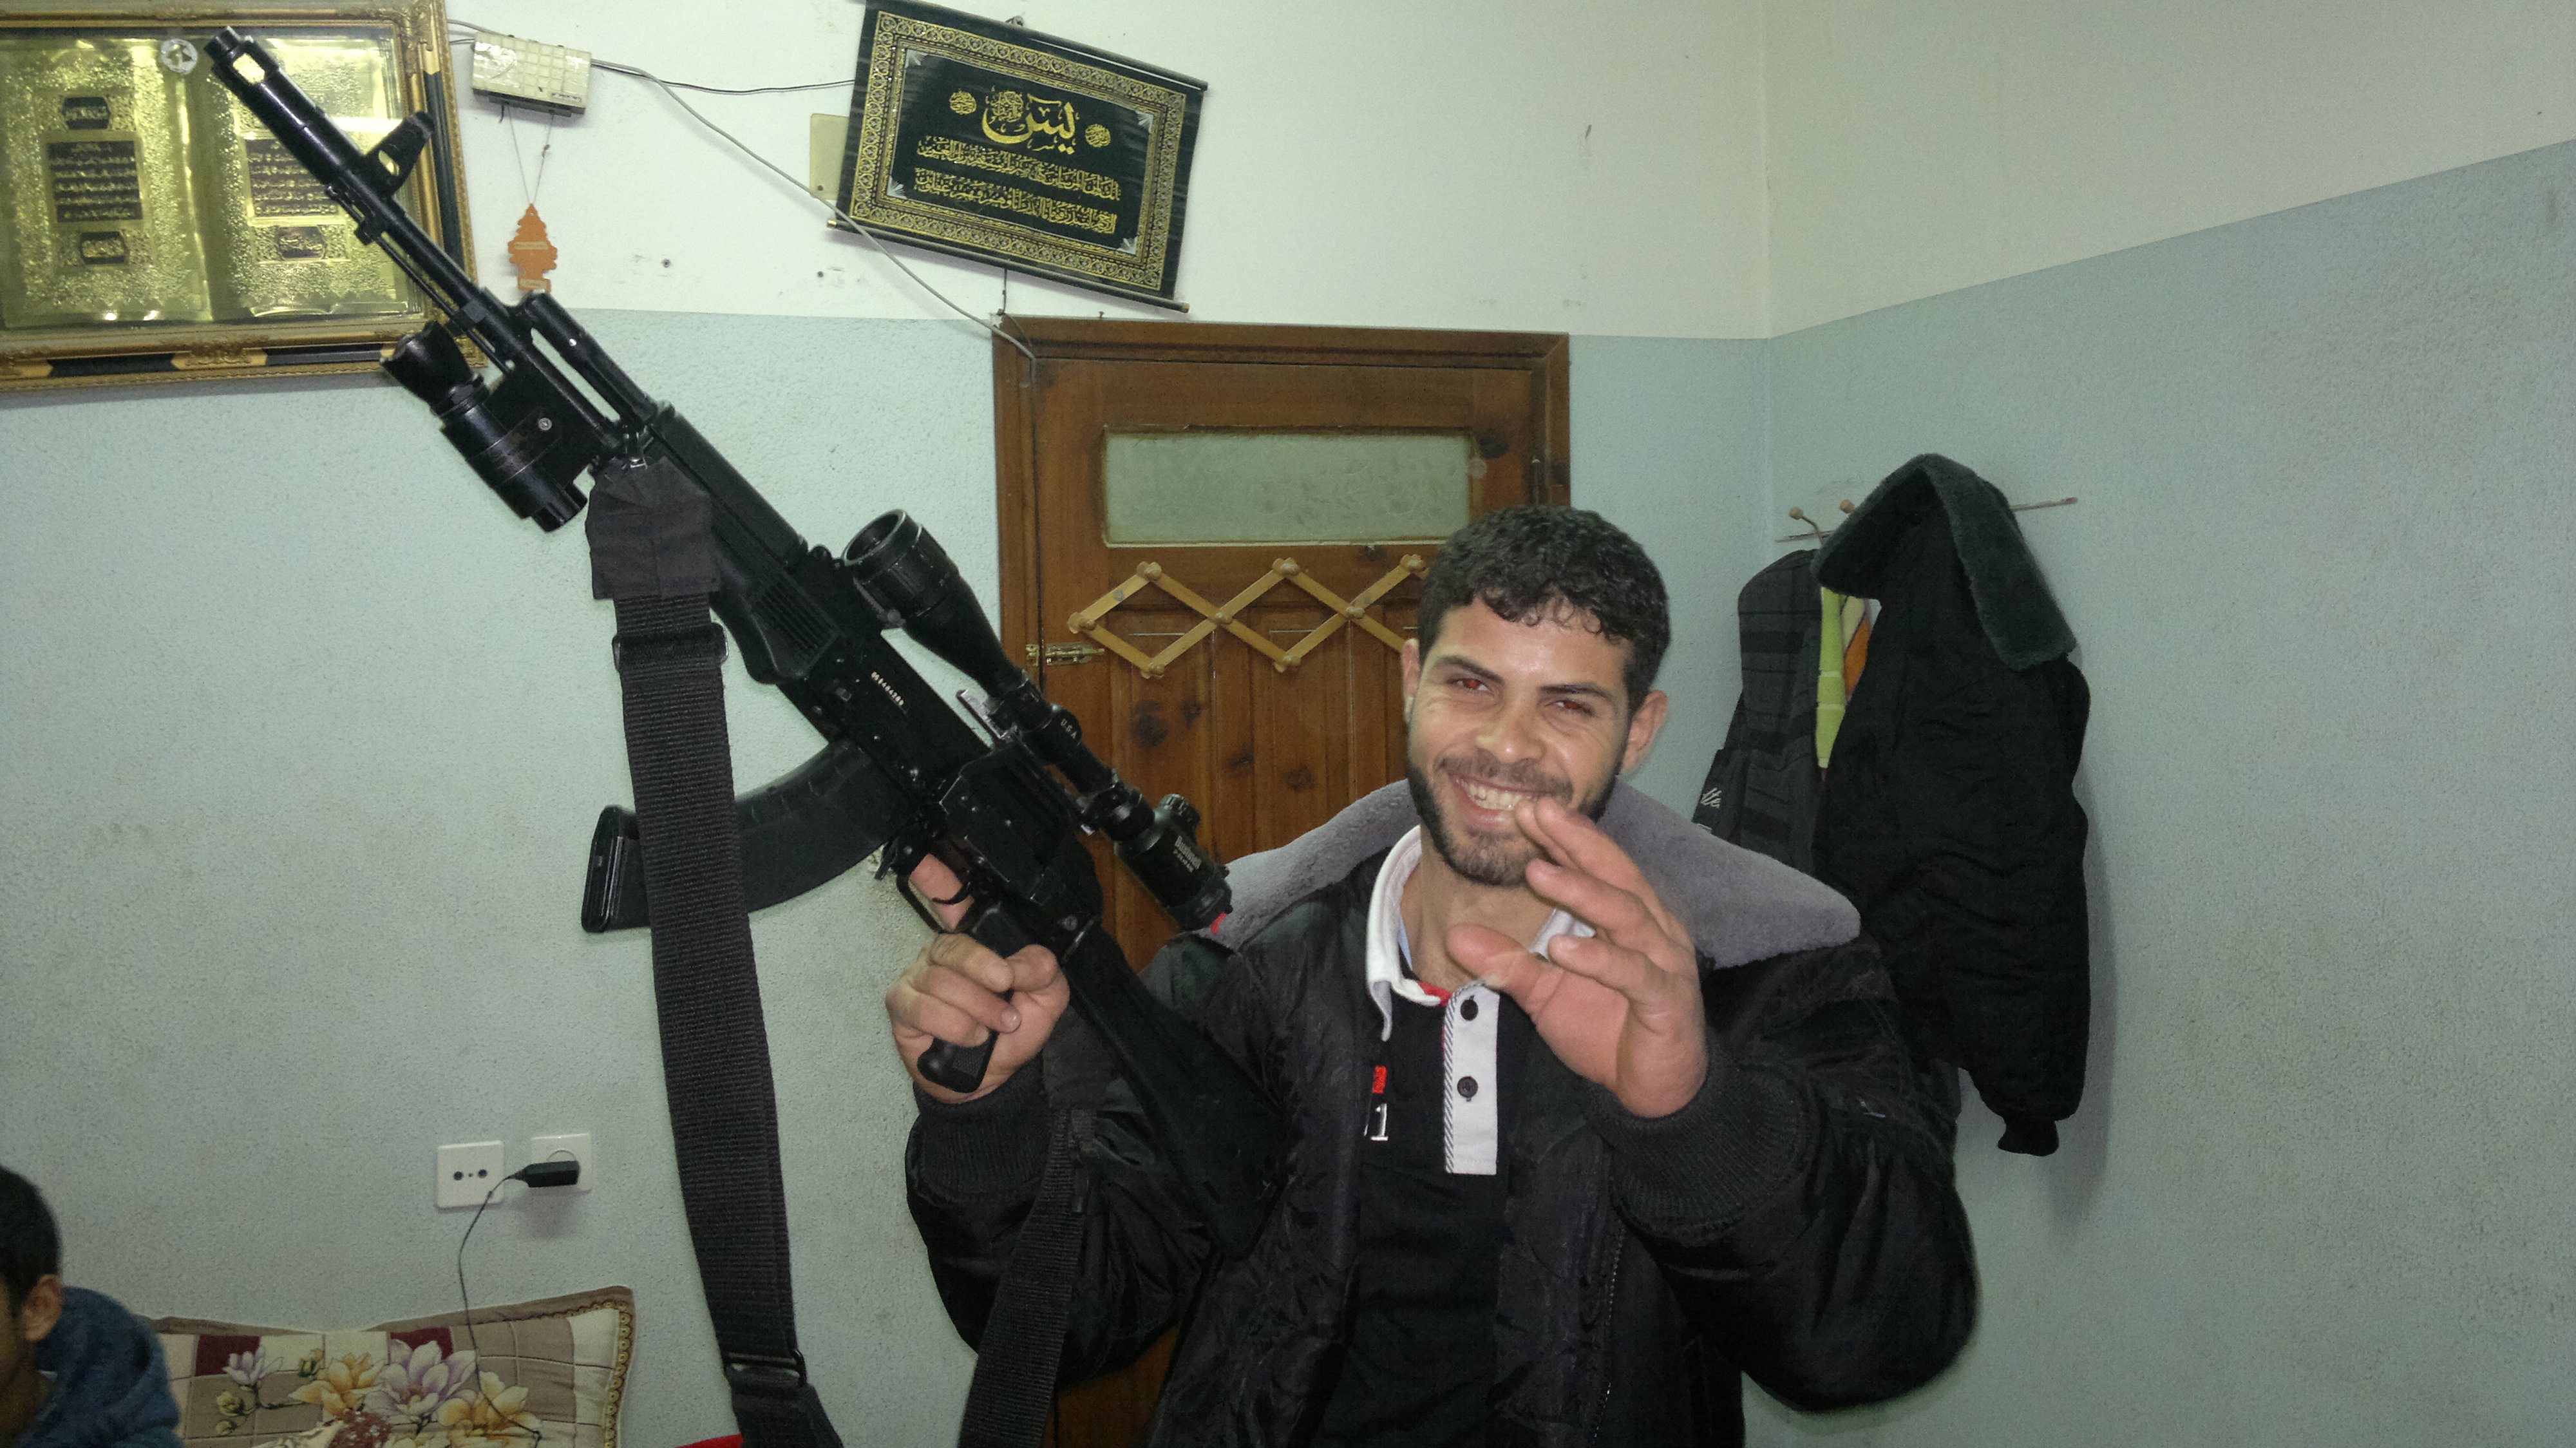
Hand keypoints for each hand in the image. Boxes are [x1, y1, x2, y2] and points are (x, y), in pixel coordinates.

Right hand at [883, 854, 1069, 1102]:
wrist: (992, 1078)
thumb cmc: (1013, 1030)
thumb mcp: (1045, 999)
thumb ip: (1042, 971)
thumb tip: (1017, 963)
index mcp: (977, 939)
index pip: (951, 898)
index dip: (935, 873)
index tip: (922, 855)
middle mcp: (942, 951)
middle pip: (955, 945)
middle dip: (986, 974)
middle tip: (1008, 1002)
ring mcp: (918, 976)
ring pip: (943, 980)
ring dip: (977, 1010)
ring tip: (995, 1028)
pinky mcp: (902, 1005)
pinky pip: (924, 1006)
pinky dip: (955, 1025)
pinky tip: (970, 1037)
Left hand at [1446, 796, 1707, 1117]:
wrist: (1651, 1089)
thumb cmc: (1605, 1028)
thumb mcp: (1546, 993)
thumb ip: (1508, 962)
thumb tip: (1455, 936)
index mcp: (1629, 917)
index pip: (1597, 866)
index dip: (1565, 838)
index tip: (1527, 810)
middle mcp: (1653, 929)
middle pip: (1617, 874)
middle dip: (1577, 842)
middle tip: (1539, 812)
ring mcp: (1665, 962)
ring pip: (1627, 915)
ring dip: (1583, 892)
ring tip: (1538, 873)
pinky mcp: (1667, 1000)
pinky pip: (1634, 973)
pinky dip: (1600, 958)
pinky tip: (1564, 948)